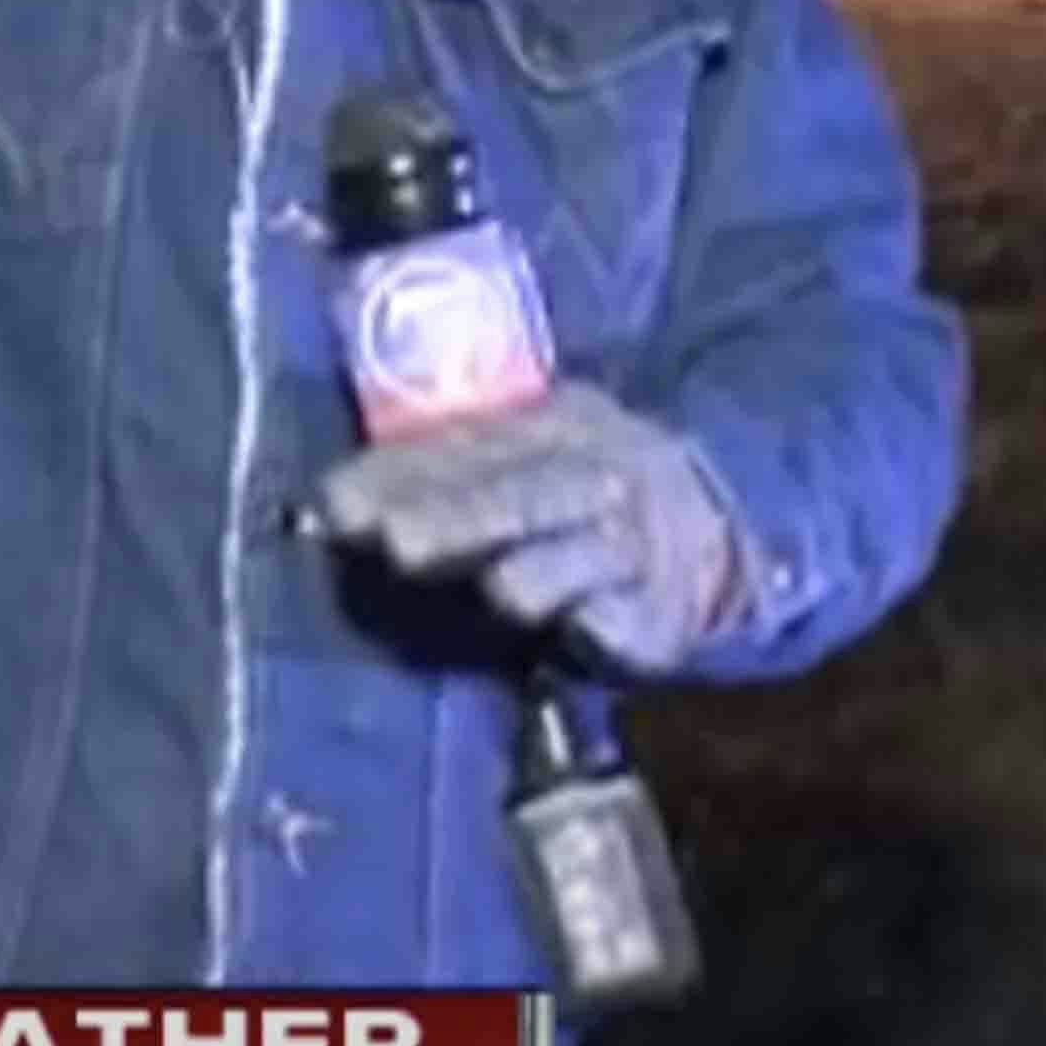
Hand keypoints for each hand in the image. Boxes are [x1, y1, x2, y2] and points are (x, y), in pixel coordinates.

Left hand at [309, 383, 750, 677]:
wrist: (711, 532)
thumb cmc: (582, 497)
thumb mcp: (532, 459)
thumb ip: (453, 473)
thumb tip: (334, 505)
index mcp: (555, 422)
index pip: (470, 443)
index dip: (402, 472)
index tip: (336, 500)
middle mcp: (597, 471)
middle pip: (522, 492)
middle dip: (455, 515)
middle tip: (391, 538)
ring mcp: (631, 539)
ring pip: (581, 551)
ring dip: (538, 570)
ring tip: (499, 586)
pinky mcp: (654, 608)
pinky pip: (618, 610)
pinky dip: (594, 616)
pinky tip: (570, 624)